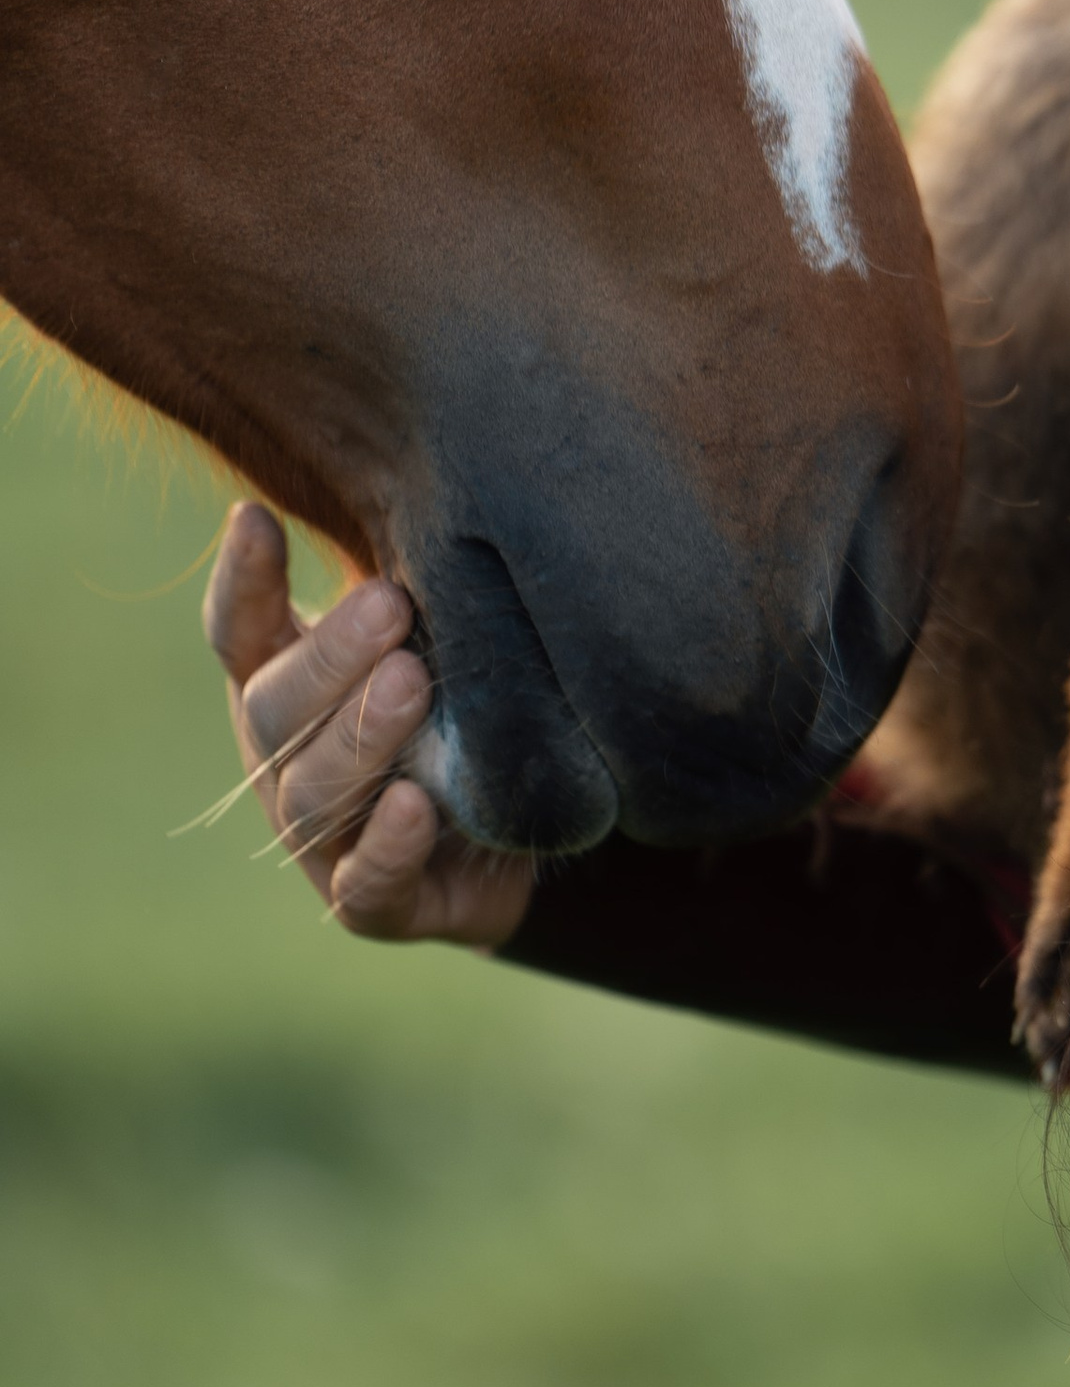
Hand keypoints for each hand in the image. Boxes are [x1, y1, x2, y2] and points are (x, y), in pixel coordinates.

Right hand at [204, 502, 534, 949]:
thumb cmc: (456, 712)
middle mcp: (285, 764)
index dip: (242, 583)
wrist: (511, 837)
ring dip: (361, 738)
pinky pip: (367, 885)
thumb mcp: (431, 640)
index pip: (240, 634)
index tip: (256, 518)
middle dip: (331, 658)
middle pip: (274, 711)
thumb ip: (405, 590)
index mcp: (283, 689)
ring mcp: (322, 841)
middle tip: (390, 604)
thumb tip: (416, 482)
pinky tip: (417, 807)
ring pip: (311, 796)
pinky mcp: (378, 905)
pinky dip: (389, 847)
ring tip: (414, 683)